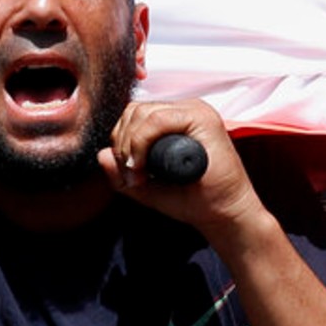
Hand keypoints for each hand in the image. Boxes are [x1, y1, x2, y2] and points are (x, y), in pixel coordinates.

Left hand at [99, 99, 264, 239]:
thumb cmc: (192, 201)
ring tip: (137, 174)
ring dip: (131, 145)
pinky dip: (142, 142)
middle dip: (122, 143)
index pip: (135, 115)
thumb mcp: (147, 188)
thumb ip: (122, 174)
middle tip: (130, 174)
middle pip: (135, 110)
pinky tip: (143, 166)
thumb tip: (102, 155)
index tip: (126, 172)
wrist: (223, 216)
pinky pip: (159, 119)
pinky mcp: (203, 118)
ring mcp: (196, 111)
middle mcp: (185, 111)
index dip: (121, 140)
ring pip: (143, 113)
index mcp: (175, 120)